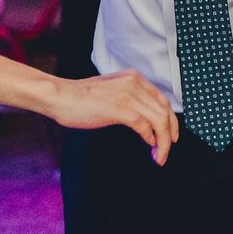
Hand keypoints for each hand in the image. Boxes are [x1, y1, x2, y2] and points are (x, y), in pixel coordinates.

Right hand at [44, 71, 177, 164]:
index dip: (170, 120)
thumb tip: (144, 120)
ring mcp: (128, 95)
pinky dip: (150, 139)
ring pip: (159, 120)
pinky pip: (145, 126)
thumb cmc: (81, 97)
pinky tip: (149, 146)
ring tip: (160, 155)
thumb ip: (129, 98)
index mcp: (134, 78)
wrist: (61, 96)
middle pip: (165, 110)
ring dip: (163, 141)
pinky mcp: (120, 109)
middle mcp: (135, 83)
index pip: (162, 99)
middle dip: (170, 133)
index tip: (171, 135)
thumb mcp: (112, 90)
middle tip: (167, 149)